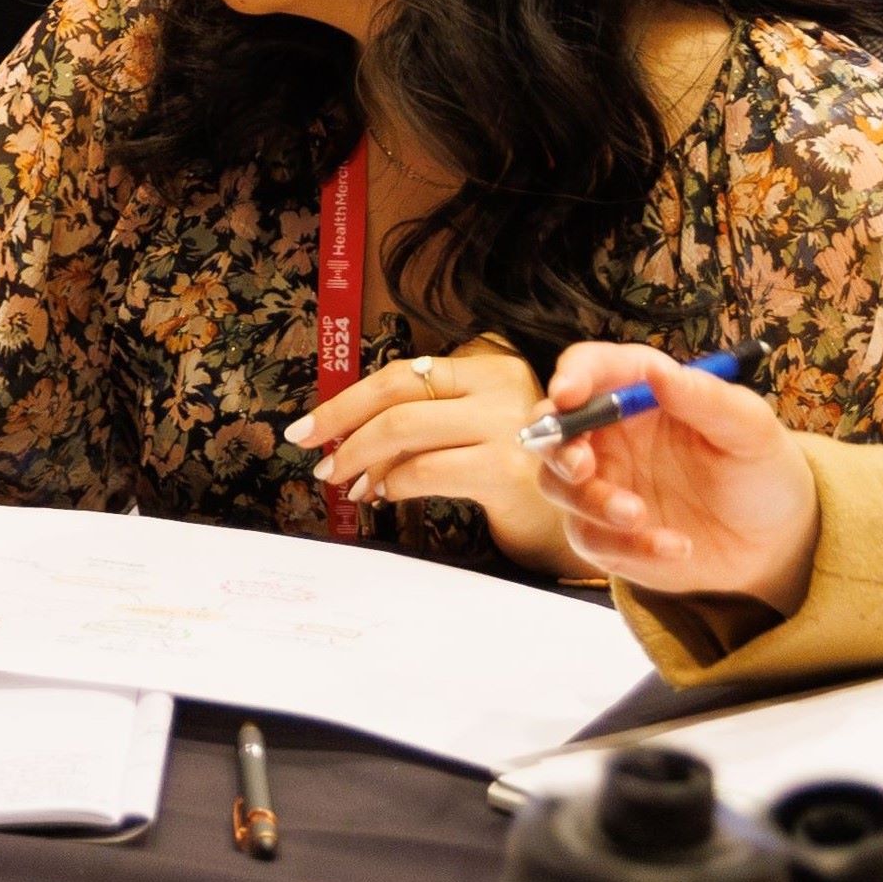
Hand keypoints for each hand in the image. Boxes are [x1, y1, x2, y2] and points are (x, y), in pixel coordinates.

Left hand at [282, 345, 574, 573]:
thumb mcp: (474, 425)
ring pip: (405, 433)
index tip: (310, 429)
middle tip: (318, 463)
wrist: (572, 515)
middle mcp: (499, 386)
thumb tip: (344, 433)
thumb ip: (425, 416)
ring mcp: (506, 426)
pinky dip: (394, 484)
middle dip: (343, 431)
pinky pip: (426, 472)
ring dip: (362, 462)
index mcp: (488, 366)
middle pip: (396, 400)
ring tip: (348, 484)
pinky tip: (383, 495)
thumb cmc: (514, 469)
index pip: (401, 374)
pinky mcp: (506, 469)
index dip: (346, 401)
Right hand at [525, 342, 821, 606]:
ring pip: (559, 487)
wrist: (772, 539)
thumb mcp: (749, 428)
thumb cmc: (759, 468)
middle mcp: (611, 434)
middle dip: (557, 446)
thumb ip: (705, 398)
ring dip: (592, 501)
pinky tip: (677, 547)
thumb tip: (659, 374)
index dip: (572, 376)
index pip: (589, 368)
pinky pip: (593, 539)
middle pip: (552, 428)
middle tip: (583, 467)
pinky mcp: (606, 533)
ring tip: (640, 515)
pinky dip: (628, 547)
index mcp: (639, 391)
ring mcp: (604, 484)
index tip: (568, 395)